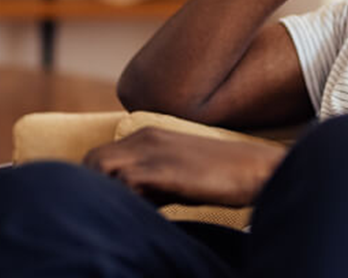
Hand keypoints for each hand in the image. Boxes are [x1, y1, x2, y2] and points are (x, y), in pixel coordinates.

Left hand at [83, 127, 286, 207]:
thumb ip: (149, 181)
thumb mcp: (177, 174)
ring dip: (108, 193)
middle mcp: (145, 137)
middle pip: (92, 160)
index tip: (109, 203)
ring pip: (100, 168)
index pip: (99, 157)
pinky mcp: (162, 169)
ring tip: (130, 211)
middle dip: (94, 187)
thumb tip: (128, 203)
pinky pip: (124, 183)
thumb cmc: (221, 177)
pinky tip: (148, 213)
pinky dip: (127, 201)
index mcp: (147, 134)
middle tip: (113, 211)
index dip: (97, 182)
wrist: (256, 169)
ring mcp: (152, 151)